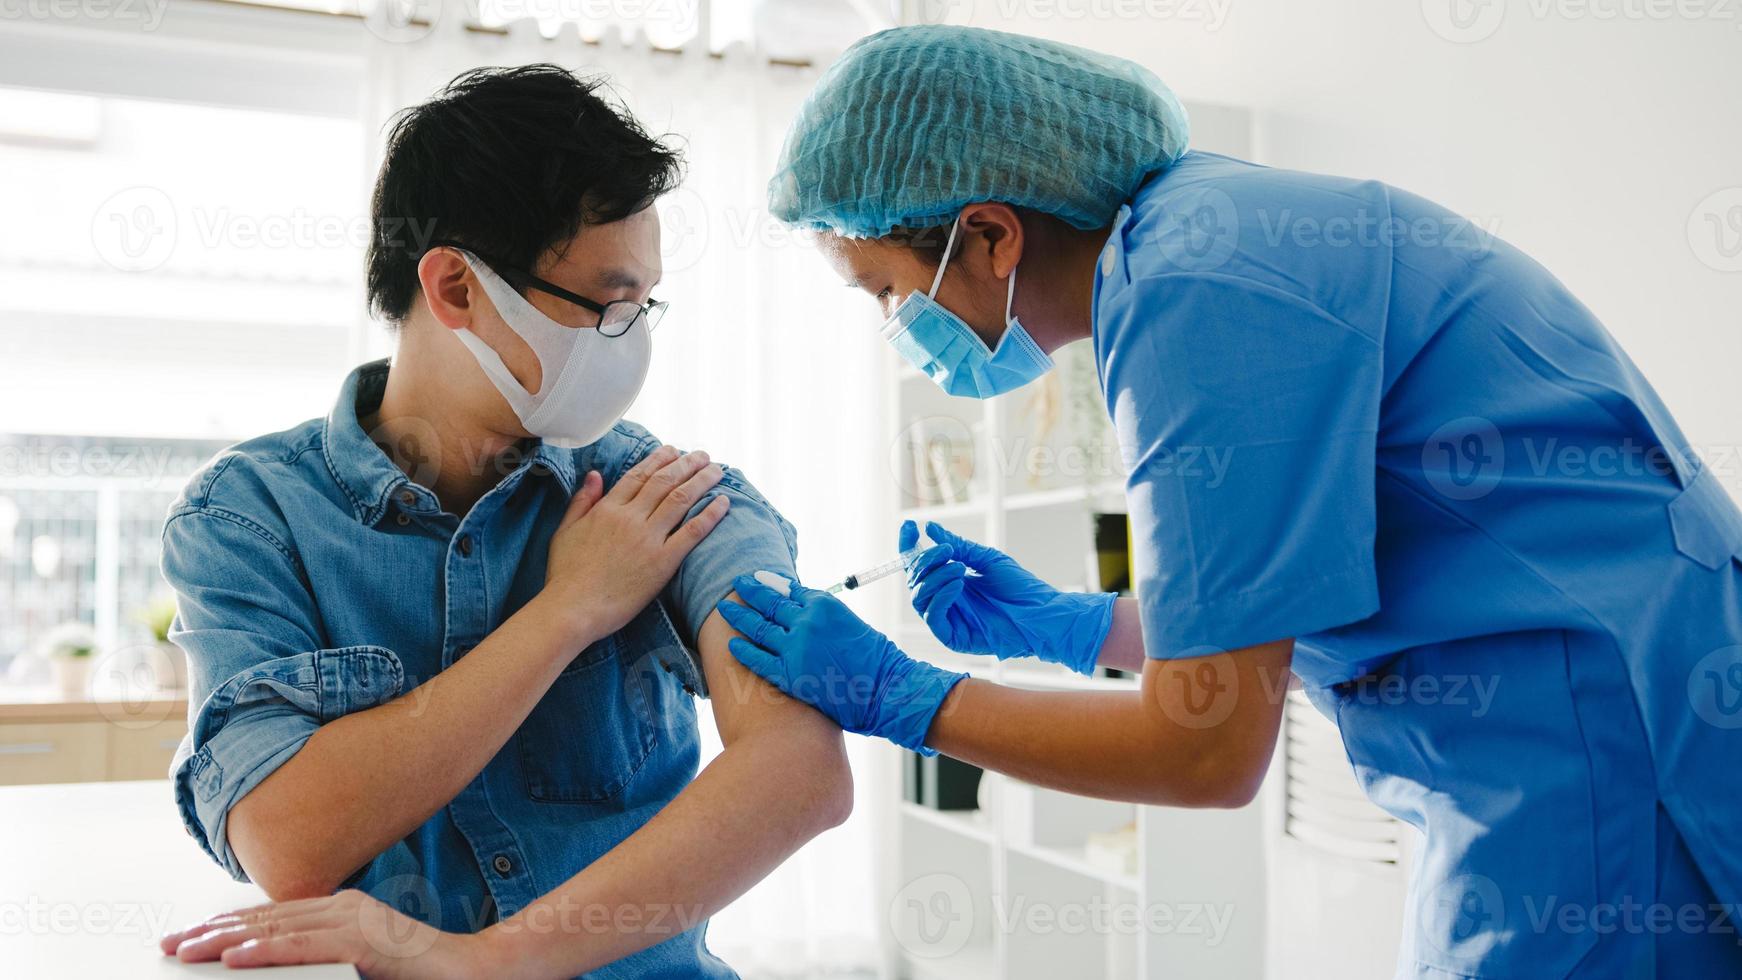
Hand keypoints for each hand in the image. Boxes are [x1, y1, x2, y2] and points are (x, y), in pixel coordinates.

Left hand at [160, 889, 494, 977]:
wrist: (476, 972)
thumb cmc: (420, 977)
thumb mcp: (358, 967)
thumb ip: (322, 964)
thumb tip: (275, 970)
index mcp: (342, 911)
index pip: (271, 916)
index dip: (225, 927)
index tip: (186, 940)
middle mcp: (345, 907)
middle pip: (265, 917)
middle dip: (211, 932)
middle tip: (168, 946)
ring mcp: (357, 920)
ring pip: (277, 928)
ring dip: (225, 941)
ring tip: (186, 951)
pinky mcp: (367, 942)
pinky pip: (307, 946)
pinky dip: (267, 949)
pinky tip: (235, 957)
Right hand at [542, 445, 729, 644]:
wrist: (572, 609)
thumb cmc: (565, 575)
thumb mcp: (565, 531)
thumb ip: (582, 501)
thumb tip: (594, 474)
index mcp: (607, 509)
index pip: (638, 476)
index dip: (659, 460)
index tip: (673, 451)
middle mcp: (630, 518)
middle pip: (664, 481)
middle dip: (686, 464)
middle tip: (702, 455)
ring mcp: (648, 538)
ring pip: (681, 499)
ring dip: (702, 480)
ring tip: (717, 469)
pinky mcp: (663, 562)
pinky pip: (692, 531)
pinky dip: (710, 514)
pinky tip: (723, 501)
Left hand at [717, 572, 966, 754]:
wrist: (886, 689)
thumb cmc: (874, 658)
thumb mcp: (848, 623)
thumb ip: (821, 613)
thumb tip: (798, 607)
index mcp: (824, 605)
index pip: (789, 589)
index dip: (771, 584)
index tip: (758, 580)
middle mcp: (807, 621)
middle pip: (769, 603)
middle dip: (750, 592)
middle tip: (736, 585)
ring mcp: (796, 648)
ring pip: (759, 627)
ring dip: (739, 616)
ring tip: (724, 608)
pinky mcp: (790, 674)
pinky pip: (758, 659)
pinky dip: (743, 651)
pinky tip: (732, 644)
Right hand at [902, 520, 1115, 675]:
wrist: (1041, 613)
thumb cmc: (1020, 588)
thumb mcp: (986, 559)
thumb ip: (957, 546)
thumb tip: (930, 528)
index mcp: (950, 581)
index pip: (919, 565)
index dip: (909, 546)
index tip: (909, 526)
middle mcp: (944, 599)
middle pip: (915, 580)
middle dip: (924, 561)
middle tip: (945, 551)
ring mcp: (947, 619)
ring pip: (919, 597)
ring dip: (935, 578)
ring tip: (958, 567)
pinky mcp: (952, 637)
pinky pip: (933, 616)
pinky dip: (940, 596)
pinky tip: (957, 585)